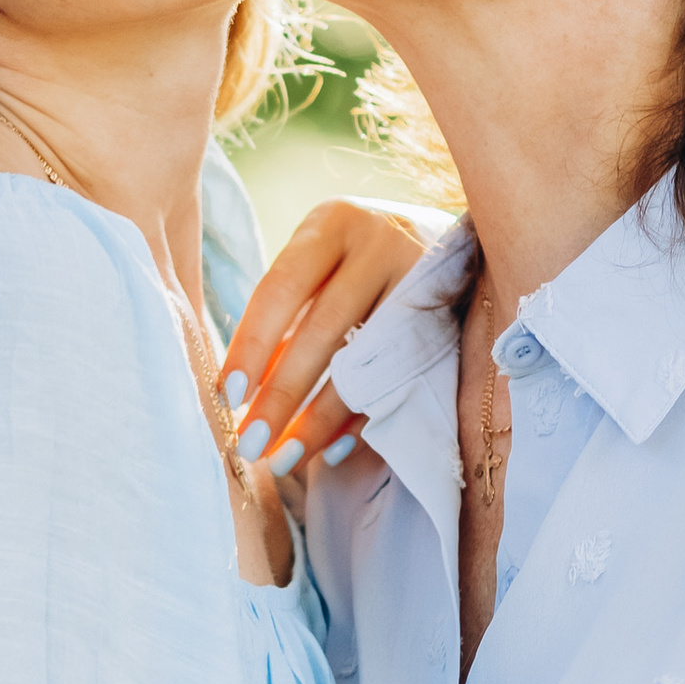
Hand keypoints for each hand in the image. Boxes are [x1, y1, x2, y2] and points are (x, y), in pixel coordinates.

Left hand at [217, 199, 430, 479]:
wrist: (455, 247)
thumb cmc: (362, 265)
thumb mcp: (324, 267)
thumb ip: (287, 318)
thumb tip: (241, 396)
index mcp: (332, 224)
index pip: (280, 289)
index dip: (252, 347)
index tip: (229, 397)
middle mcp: (379, 242)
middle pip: (321, 329)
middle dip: (282, 395)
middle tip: (252, 443)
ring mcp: (421, 281)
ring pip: (363, 362)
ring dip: (319, 420)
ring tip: (286, 459)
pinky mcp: (448, 320)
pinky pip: (399, 381)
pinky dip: (363, 420)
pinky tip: (332, 450)